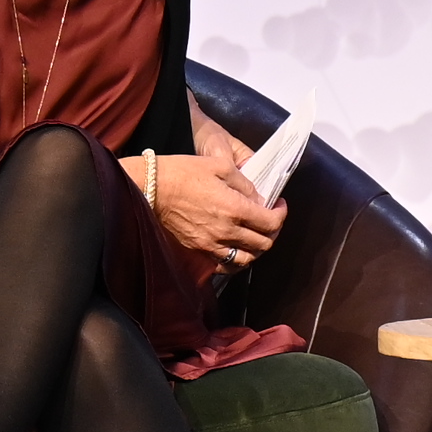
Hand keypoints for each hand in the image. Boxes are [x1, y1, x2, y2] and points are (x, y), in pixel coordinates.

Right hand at [142, 142, 286, 274]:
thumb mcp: (221, 166)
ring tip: (254, 235)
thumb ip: (245, 185)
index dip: (281, 214)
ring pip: (246, 259)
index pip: (271, 222)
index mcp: (235, 209)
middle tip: (269, 219)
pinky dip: (235, 260)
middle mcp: (226, 231)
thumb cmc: (183, 171)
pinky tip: (235, 248)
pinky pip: (224, 265)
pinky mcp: (197, 249)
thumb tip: (259, 199)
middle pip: (263, 244)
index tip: (279, 205)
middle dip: (273, 231)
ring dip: (256, 249)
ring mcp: (211, 244)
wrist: (150, 186)